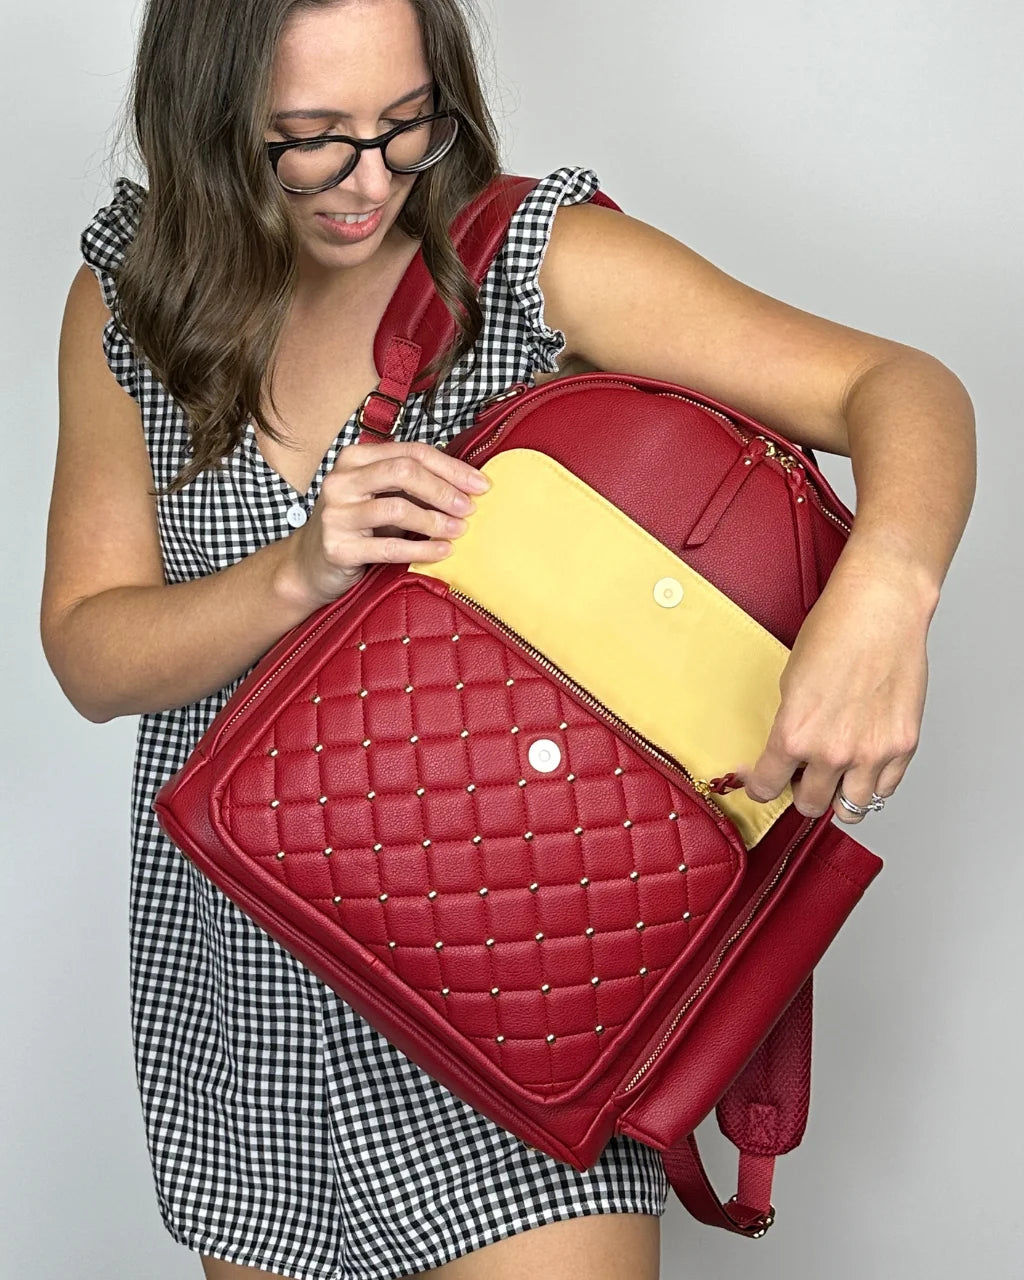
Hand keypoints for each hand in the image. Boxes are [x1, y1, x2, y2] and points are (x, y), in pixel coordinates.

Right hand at [275, 439, 488, 612]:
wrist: (310, 565)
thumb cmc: (357, 527)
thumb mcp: (381, 497)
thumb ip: (412, 485)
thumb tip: (466, 483)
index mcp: (355, 458)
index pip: (411, 452)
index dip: (450, 467)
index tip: (480, 485)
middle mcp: (341, 480)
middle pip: (403, 472)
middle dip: (444, 489)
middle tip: (469, 507)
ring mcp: (336, 513)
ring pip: (397, 508)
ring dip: (435, 520)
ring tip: (459, 530)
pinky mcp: (338, 547)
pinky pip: (388, 547)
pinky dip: (421, 548)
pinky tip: (442, 551)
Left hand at [732, 557, 931, 824]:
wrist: (881, 610)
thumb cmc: (835, 632)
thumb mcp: (790, 682)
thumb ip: (790, 725)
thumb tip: (788, 752)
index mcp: (794, 735)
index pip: (767, 787)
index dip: (761, 787)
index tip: (763, 783)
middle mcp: (833, 751)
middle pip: (810, 804)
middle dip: (802, 793)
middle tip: (803, 777)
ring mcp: (872, 753)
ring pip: (851, 808)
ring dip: (839, 796)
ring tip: (836, 777)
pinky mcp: (903, 747)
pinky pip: (884, 789)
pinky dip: (872, 784)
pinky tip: (864, 765)